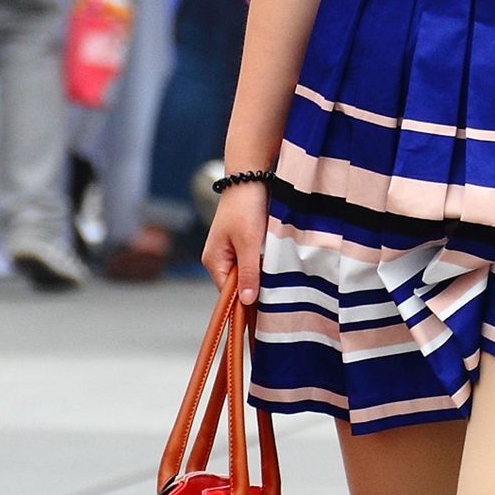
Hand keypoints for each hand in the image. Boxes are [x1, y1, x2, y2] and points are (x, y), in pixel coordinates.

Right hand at [203, 179, 268, 305]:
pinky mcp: (242, 244)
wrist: (249, 178)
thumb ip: (249, 272)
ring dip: (262, 278)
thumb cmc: (245, 208)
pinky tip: (277, 268)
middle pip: (238, 286)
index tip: (266, 316)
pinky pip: (253, 263)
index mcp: (214, 261)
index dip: (246, 305)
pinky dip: (264, 266)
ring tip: (280, 285)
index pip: (228, 294)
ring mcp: (230, 251)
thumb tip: (246, 301)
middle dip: (256, 291)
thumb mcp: (249, 242)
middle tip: (278, 301)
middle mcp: (219, 259)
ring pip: (248, 275)